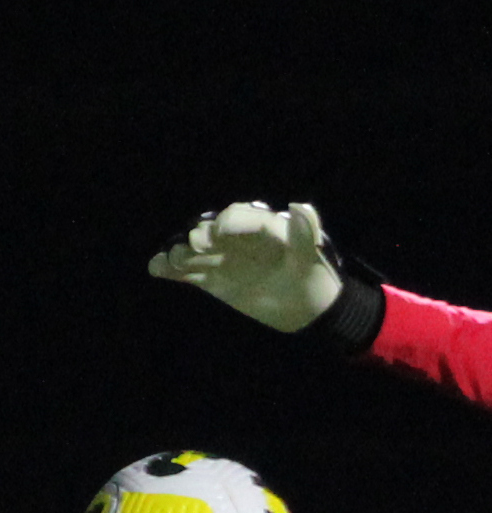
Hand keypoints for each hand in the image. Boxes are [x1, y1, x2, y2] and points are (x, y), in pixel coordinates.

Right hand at [148, 200, 342, 332]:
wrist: (310, 306)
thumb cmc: (314, 275)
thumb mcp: (313, 254)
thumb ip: (305, 232)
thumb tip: (302, 206)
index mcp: (258, 226)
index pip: (238, 216)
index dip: (228, 223)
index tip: (221, 233)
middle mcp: (235, 239)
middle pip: (211, 231)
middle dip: (202, 237)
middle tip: (197, 246)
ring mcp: (222, 258)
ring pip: (195, 252)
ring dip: (181, 253)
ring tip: (173, 260)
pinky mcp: (214, 279)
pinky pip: (189, 272)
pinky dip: (171, 270)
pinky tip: (156, 268)